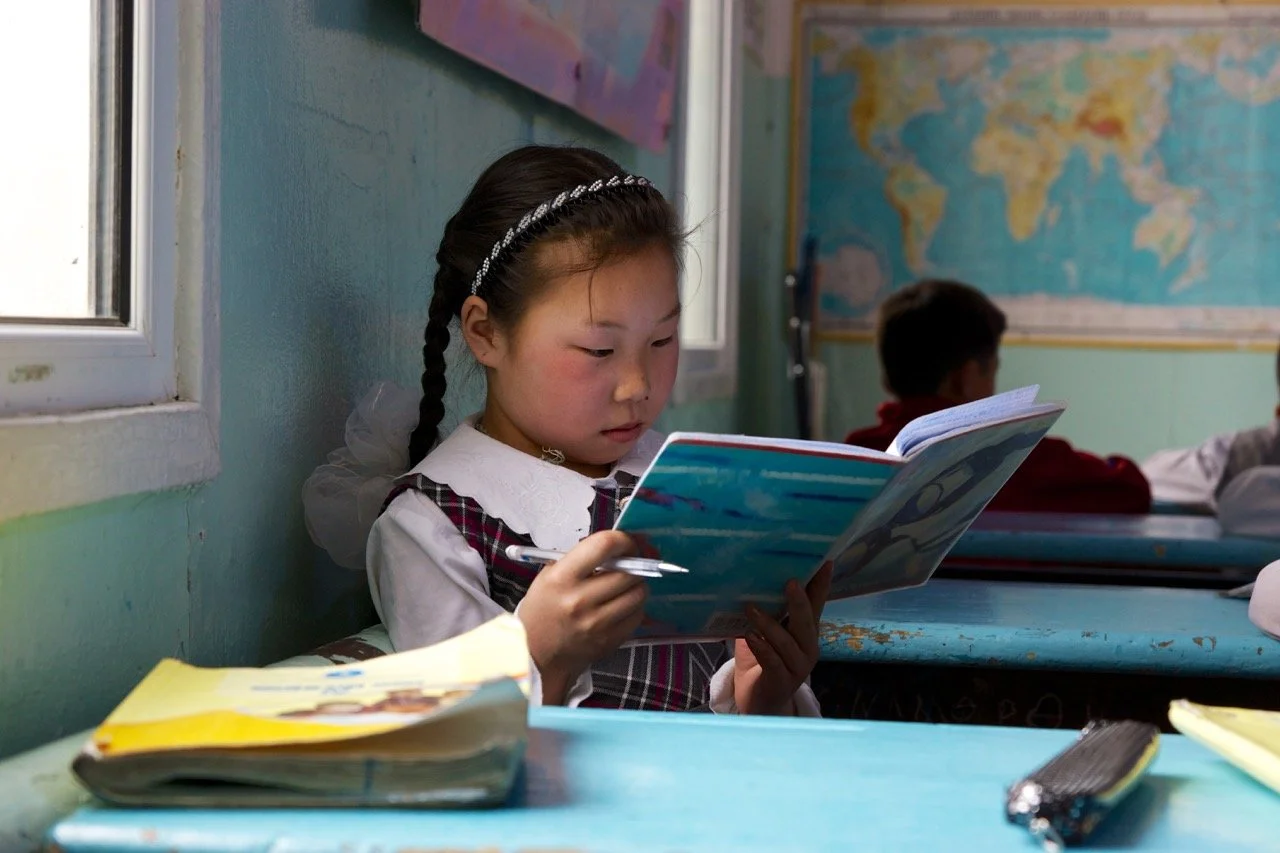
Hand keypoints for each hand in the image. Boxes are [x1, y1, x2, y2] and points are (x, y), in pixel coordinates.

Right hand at [517, 531, 648, 704]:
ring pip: (638, 593)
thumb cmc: (543, 610)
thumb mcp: (550, 576)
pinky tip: (622, 605)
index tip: (626, 543)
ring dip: (637, 585)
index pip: (603, 545)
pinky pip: (638, 615)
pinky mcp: (609, 640)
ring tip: (624, 585)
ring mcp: (596, 623)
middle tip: (630, 564)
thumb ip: (582, 559)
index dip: (623, 540)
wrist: (535, 653)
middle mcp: (579, 600)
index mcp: (561, 578)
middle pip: (628, 571)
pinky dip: (635, 607)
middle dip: (634, 564)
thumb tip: (618, 547)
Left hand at [734, 561, 832, 715]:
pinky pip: (773, 663)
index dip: (821, 584)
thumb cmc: (761, 659)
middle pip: (807, 623)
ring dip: (769, 625)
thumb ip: (768, 609)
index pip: (817, 604)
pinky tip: (751, 637)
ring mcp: (797, 667)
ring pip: (787, 643)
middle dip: (799, 602)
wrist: (758, 700)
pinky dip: (762, 648)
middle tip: (790, 581)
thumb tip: (755, 575)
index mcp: (806, 632)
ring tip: (751, 609)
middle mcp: (807, 648)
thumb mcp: (766, 630)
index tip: (826, 562)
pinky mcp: (781, 682)